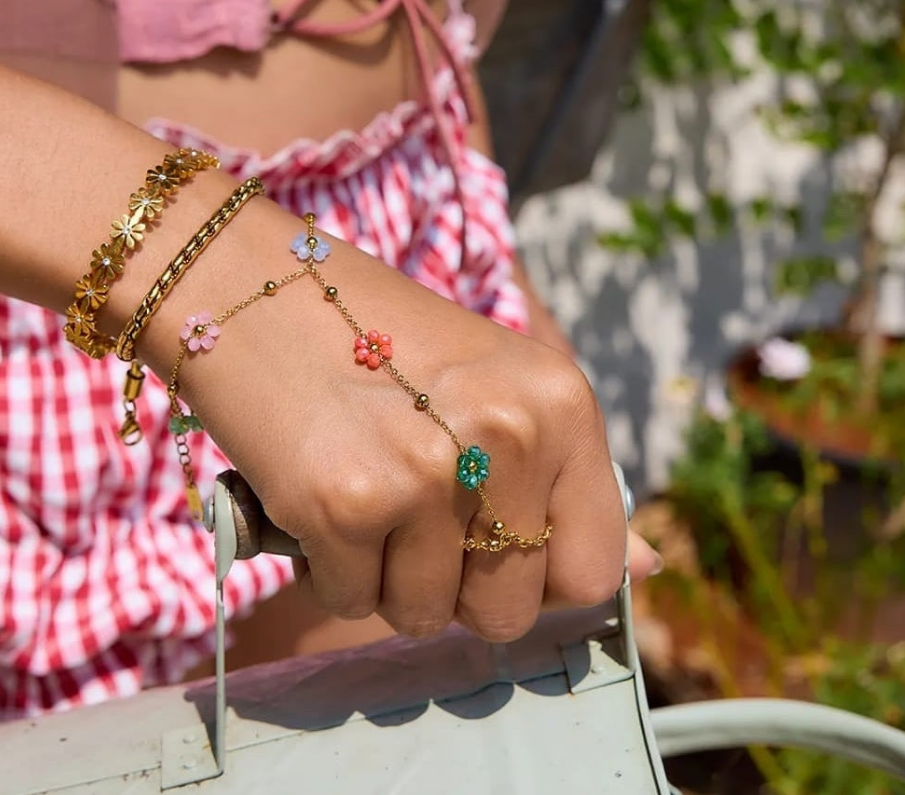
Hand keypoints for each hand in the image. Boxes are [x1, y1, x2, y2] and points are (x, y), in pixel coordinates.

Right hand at [141, 198, 632, 642]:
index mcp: (563, 402)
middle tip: (414, 507)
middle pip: (507, 610)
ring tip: (365, 487)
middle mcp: (510, 436)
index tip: (493, 545)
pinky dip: (330, 567)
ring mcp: (426, 473)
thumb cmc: (378, 337)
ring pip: (422, 615)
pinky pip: (350, 599)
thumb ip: (572, 481)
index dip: (538, 575)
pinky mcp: (344, 503)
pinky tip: (320, 491)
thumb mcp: (498, 386)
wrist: (257, 288)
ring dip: (387, 574)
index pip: (593, 569)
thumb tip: (647, 570)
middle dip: (457, 585)